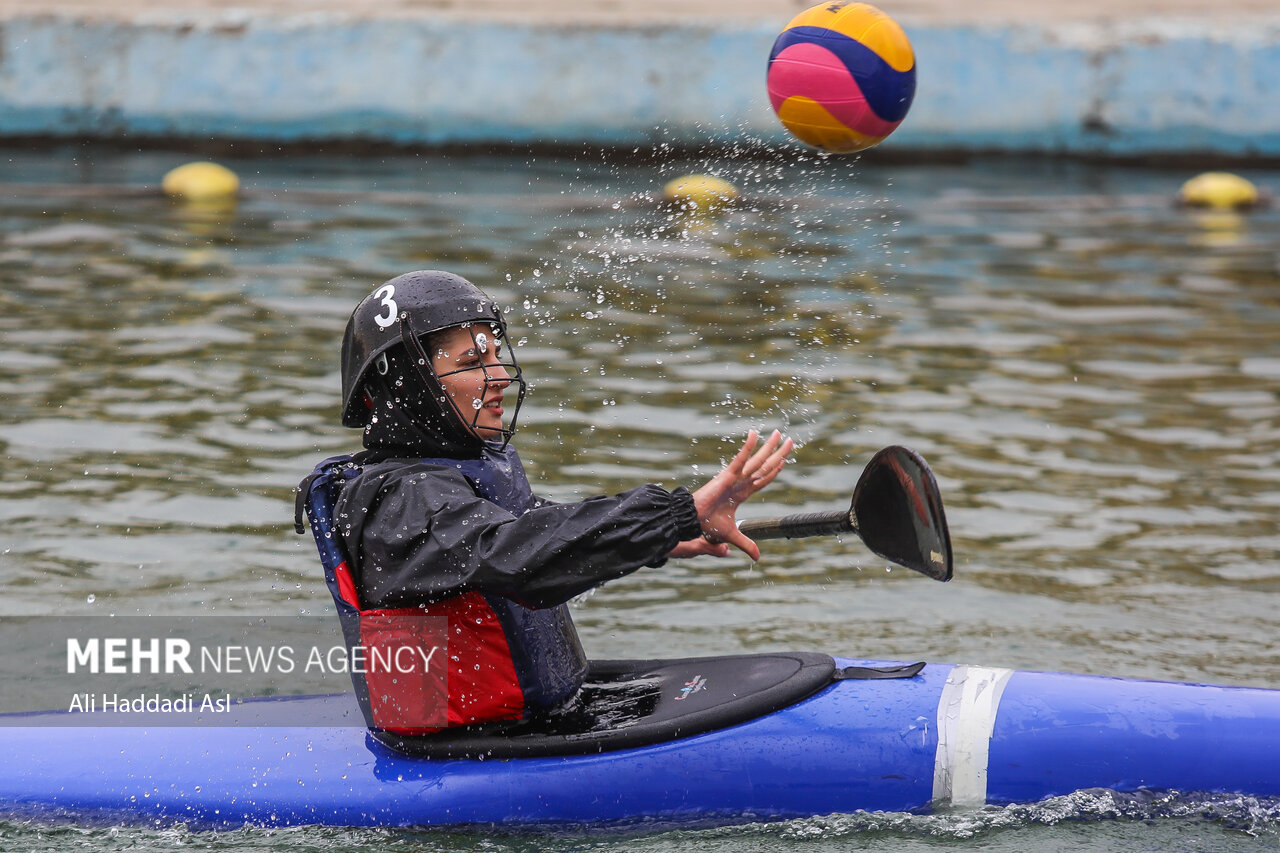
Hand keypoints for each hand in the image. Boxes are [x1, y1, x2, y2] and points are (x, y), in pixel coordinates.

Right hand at [669, 429, 793, 561]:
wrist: (692, 520)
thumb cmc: (706, 524)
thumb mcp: (731, 535)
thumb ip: (746, 544)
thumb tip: (757, 558)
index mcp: (742, 493)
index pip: (763, 479)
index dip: (774, 470)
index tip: (784, 460)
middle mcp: (741, 482)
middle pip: (765, 465)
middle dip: (778, 453)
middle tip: (790, 440)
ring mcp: (735, 477)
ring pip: (758, 460)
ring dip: (770, 446)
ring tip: (781, 433)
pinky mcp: (727, 475)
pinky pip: (740, 458)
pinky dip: (748, 446)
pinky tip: (755, 434)